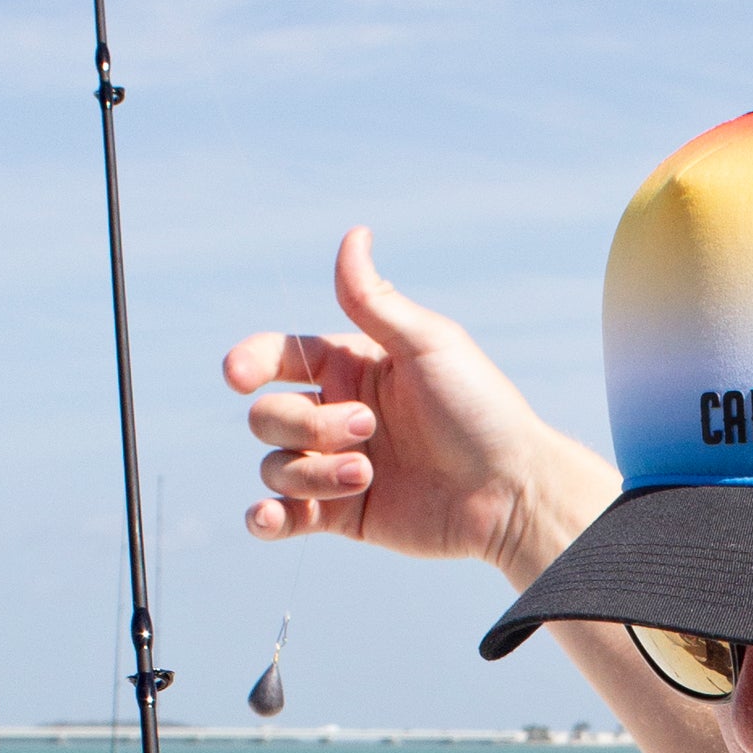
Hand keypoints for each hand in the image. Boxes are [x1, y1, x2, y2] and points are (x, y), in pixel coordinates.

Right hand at [224, 227, 619, 586]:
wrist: (511, 491)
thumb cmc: (481, 410)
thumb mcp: (429, 345)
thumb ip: (375, 300)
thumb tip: (355, 234)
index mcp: (351, 368)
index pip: (277, 357)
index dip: (248, 362)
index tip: (240, 375)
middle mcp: (336, 415)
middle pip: (268, 416)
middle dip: (309, 424)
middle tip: (368, 430)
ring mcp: (334, 465)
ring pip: (275, 465)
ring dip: (310, 472)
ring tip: (365, 475)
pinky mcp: (340, 515)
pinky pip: (280, 516)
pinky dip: (265, 518)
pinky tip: (270, 518)